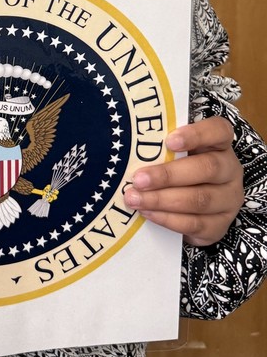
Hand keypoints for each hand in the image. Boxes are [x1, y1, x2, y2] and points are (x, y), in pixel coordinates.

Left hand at [124, 116, 243, 246]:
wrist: (193, 208)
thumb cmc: (178, 168)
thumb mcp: (174, 152)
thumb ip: (160, 147)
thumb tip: (126, 145)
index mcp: (219, 144)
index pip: (219, 131)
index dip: (196, 134)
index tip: (168, 140)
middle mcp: (230, 170)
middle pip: (207, 168)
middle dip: (168, 175)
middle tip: (138, 179)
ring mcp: (228, 200)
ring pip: (200, 200)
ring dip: (162, 200)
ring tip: (135, 199)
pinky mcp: (220, 225)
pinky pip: (195, 224)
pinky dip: (168, 219)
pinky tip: (148, 213)